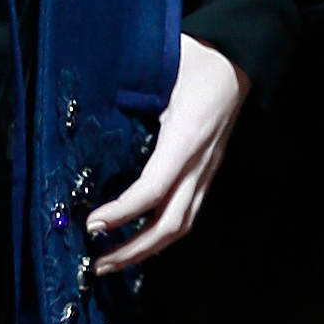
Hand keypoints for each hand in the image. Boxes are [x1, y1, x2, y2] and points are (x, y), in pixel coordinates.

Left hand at [82, 35, 243, 279]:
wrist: (238, 62)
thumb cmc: (197, 58)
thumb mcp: (163, 63)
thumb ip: (129, 81)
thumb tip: (85, 91)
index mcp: (187, 136)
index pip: (154, 187)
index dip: (123, 211)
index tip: (92, 224)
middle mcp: (200, 162)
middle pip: (171, 223)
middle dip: (134, 250)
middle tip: (98, 264)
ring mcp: (207, 171)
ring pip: (182, 225)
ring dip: (147, 250)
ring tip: (112, 262)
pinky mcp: (206, 174)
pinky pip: (186, 213)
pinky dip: (160, 235)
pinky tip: (136, 241)